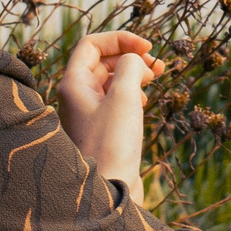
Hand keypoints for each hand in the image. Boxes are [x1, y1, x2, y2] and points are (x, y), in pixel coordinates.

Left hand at [55, 30, 161, 184]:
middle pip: (102, 61)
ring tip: (155, 78)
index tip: (148, 47)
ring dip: (133, 73)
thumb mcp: (124, 95)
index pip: (92, 44)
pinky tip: (144, 102)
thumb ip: (130, 66)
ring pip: (110, 80)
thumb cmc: (112, 144)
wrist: (109, 191)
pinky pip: (114, 100)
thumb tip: (134, 61)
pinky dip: (131, 93)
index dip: (121, 39)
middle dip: (130, 56)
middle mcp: (76, 97)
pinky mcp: (101, 130)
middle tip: (157, 65)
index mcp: (73, 84)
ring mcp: (88, 114)